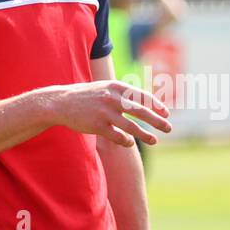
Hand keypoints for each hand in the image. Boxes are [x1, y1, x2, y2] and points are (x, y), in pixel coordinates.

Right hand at [54, 80, 171, 146]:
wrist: (61, 102)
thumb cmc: (87, 96)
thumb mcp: (106, 88)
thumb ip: (124, 94)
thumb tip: (146, 102)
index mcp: (116, 87)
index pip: (143, 96)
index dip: (157, 105)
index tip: (167, 114)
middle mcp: (112, 98)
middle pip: (141, 111)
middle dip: (157, 121)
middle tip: (169, 128)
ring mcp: (105, 112)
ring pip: (131, 127)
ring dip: (145, 135)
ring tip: (155, 140)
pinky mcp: (97, 125)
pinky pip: (117, 136)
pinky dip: (126, 141)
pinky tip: (130, 142)